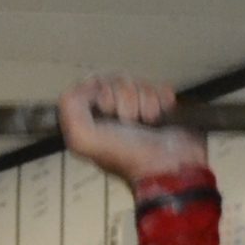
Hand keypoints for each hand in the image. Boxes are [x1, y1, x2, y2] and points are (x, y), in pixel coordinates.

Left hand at [59, 75, 205, 185]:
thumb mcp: (85, 140)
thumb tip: (79, 88)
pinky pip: (158, 88)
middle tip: (131, 120)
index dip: (103, 91)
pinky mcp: (157, 112)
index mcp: (89, 124)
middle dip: (127, 96)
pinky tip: (160, 116)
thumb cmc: (130, 156)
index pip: (91, 83)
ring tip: (148, 122)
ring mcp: (134, 116)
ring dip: (147, 99)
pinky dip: (162, 99)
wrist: (173, 165)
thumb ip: (71, 112)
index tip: (110, 110)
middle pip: (115, 79)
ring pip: (137, 83)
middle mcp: (109, 120)